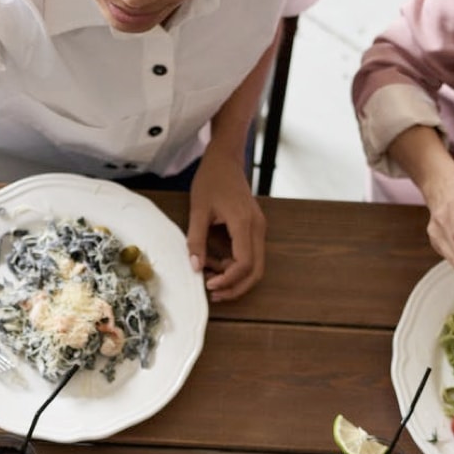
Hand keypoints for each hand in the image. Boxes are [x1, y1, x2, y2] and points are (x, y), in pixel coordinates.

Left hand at [187, 145, 266, 300]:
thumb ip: (196, 240)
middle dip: (236, 287)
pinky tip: (214, 264)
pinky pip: (250, 255)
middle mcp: (257, 228)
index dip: (228, 280)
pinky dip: (234, 265)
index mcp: (244, 224)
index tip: (208, 284)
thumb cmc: (211, 180)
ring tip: (210, 278)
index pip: (245, 263)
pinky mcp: (254, 228)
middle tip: (213, 294)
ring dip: (234, 277)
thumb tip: (195, 267)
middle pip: (256, 271)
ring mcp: (258, 228)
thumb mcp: (197, 210)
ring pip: (255, 266)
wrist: (225, 159)